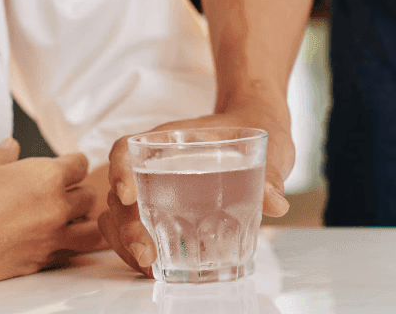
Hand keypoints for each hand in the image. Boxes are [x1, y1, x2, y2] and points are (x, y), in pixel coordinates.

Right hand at [0, 139, 100, 293]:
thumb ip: (2, 153)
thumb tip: (12, 147)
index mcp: (47, 177)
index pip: (80, 164)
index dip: (72, 162)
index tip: (65, 164)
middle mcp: (56, 208)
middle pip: (89, 196)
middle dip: (77, 190)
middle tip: (61, 191)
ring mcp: (50, 238)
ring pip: (90, 229)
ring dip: (82, 220)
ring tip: (68, 217)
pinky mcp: (38, 262)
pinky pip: (68, 252)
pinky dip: (66, 244)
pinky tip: (50, 239)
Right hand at [99, 90, 294, 275]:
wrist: (258, 126)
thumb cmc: (255, 129)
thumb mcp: (266, 146)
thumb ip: (269, 174)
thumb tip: (275, 203)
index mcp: (171, 138)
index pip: (129, 148)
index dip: (120, 170)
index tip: (127, 194)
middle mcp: (156, 162)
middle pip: (122, 193)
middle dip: (126, 226)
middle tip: (146, 251)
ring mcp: (157, 186)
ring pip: (122, 216)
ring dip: (126, 243)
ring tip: (149, 265)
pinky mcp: (165, 208)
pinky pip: (139, 228)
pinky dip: (140, 248)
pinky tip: (158, 268)